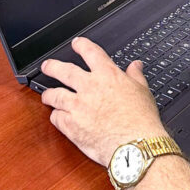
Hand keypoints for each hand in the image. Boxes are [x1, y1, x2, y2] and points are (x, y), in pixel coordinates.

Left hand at [40, 36, 164, 165]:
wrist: (135, 146)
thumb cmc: (142, 120)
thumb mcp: (143, 91)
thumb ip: (136, 76)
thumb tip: (136, 66)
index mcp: (107, 75)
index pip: (90, 52)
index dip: (81, 45)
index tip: (76, 43)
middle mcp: (89, 87)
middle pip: (63, 70)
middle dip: (52, 66)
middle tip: (47, 66)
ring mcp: (77, 106)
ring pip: (54, 94)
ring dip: (49, 94)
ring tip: (46, 95)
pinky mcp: (71, 125)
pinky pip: (56, 118)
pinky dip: (55, 116)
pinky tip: (56, 117)